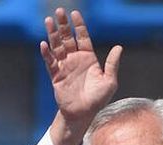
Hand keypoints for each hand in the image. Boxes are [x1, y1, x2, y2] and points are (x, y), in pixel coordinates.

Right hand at [40, 7, 121, 144]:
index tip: (75, 14)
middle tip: (59, 11)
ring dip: (53, 34)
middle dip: (63, 25)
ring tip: (48, 21)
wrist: (83, 114)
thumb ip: (112, 64)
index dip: (79, 26)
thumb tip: (118, 47)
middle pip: (68, 38)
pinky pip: (51, 62)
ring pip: (57, 47)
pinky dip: (47, 54)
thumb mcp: (109, 81)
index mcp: (88, 58)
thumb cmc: (98, 99)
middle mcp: (75, 60)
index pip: (83, 37)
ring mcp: (65, 67)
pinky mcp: (56, 76)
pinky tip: (44, 44)